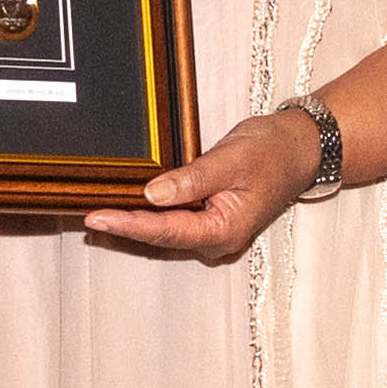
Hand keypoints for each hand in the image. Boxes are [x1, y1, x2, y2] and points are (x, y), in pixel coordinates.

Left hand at [86, 110, 312, 266]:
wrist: (299, 148)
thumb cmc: (273, 152)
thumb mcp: (230, 160)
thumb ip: (190, 179)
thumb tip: (152, 194)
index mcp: (225, 229)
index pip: (167, 231)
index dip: (129, 225)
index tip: (98, 218)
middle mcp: (218, 238)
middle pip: (161, 239)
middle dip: (124, 229)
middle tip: (87, 218)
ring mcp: (214, 231)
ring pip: (165, 233)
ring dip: (134, 224)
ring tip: (99, 215)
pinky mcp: (210, 219)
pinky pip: (174, 222)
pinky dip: (150, 215)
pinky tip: (129, 206)